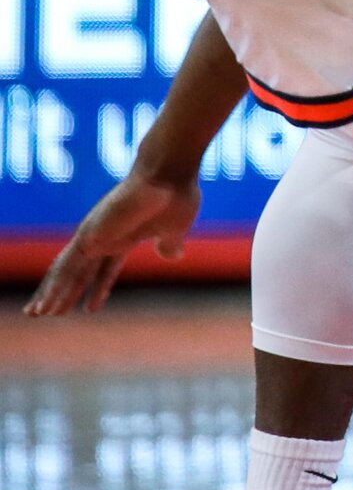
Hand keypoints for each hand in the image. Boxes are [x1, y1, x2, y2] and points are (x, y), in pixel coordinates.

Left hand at [24, 172, 199, 316]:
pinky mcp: (88, 236)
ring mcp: (94, 236)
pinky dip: (54, 288)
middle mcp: (105, 237)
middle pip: (79, 273)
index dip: (98, 289)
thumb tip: (173, 255)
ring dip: (53, 295)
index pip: (106, 269)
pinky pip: (66, 268)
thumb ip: (170, 243)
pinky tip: (45, 305)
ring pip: (67, 272)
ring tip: (39, 315)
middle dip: (65, 293)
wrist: (168, 174)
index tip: (89, 309)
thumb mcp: (175, 229)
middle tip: (49, 313)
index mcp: (125, 237)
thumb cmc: (176, 196)